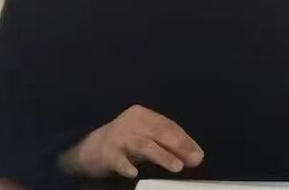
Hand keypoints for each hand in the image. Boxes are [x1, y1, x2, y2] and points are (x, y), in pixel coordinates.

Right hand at [58, 104, 203, 179]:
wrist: (90, 148)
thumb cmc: (125, 142)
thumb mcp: (146, 138)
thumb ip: (167, 144)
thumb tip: (195, 155)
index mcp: (143, 114)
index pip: (168, 125)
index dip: (185, 139)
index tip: (198, 154)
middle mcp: (132, 121)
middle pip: (159, 133)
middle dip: (179, 147)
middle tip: (194, 160)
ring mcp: (119, 136)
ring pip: (144, 145)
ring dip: (162, 155)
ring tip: (177, 166)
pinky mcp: (107, 153)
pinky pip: (118, 160)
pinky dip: (126, 166)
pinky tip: (134, 173)